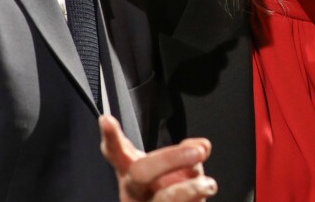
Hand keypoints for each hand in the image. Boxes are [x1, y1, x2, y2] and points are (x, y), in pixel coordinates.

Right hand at [100, 115, 217, 200]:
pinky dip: (198, 200)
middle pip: (140, 173)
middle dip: (171, 159)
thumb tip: (202, 146)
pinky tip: (203, 195)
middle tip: (197, 152)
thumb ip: (185, 150)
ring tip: (208, 183)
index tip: (106, 119)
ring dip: (192, 188)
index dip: (110, 136)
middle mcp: (132, 190)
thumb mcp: (172, 164)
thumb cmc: (165, 188)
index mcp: (130, 169)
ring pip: (164, 198)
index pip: (114, 150)